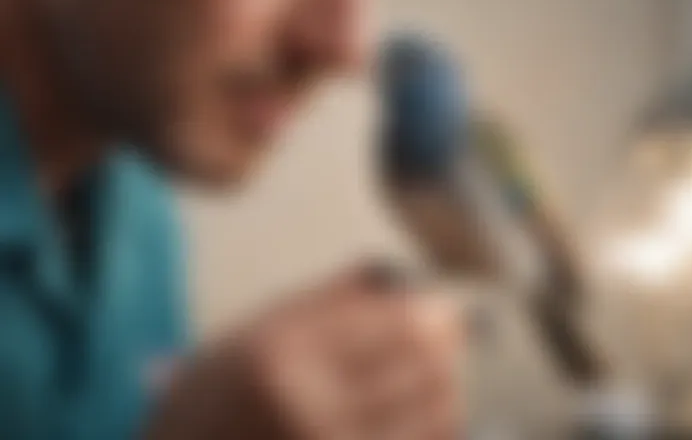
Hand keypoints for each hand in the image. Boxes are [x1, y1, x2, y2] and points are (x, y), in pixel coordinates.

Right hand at [146, 266, 464, 439]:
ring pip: (433, 418)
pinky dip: (434, 430)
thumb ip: (336, 295)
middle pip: (424, 372)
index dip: (435, 316)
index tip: (446, 308)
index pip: (398, 328)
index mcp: (288, 351)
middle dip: (448, 350)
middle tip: (452, 335)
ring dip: (448, 389)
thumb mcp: (268, 322)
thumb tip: (408, 279)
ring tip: (443, 373)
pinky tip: (427, 415)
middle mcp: (310, 409)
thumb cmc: (227, 382)